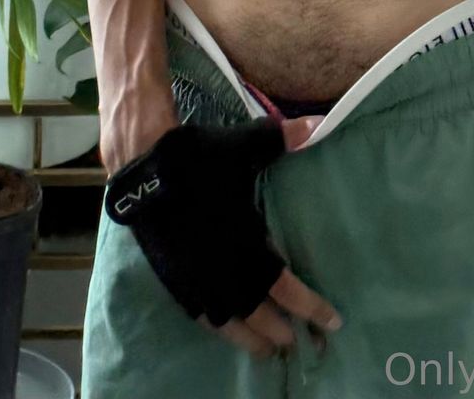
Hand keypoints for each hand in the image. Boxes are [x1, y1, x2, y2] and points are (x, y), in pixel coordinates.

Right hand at [103, 115, 342, 359]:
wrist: (142, 165)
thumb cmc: (196, 158)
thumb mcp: (243, 145)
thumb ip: (281, 139)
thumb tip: (317, 125)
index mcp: (242, 242)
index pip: (282, 286)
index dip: (308, 306)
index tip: (331, 321)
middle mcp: (220, 268)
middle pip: (255, 313)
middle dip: (278, 329)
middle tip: (295, 341)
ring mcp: (194, 276)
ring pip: (226, 321)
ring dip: (248, 337)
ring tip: (264, 349)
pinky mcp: (172, 276)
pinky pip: (199, 313)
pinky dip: (217, 325)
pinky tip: (225, 326)